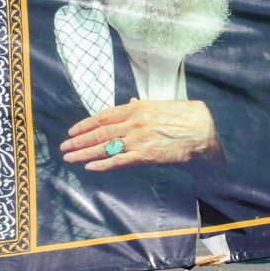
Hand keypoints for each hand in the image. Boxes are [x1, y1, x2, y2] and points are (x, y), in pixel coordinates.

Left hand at [60, 99, 219, 170]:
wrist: (205, 133)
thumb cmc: (190, 117)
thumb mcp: (165, 104)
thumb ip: (145, 105)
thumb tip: (130, 103)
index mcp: (138, 108)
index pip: (104, 116)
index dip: (85, 124)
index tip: (73, 130)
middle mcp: (134, 123)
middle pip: (100, 132)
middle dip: (79, 141)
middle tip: (64, 147)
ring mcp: (138, 139)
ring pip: (105, 147)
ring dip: (84, 153)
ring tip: (70, 158)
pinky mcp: (146, 155)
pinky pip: (119, 161)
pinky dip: (103, 165)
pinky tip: (90, 167)